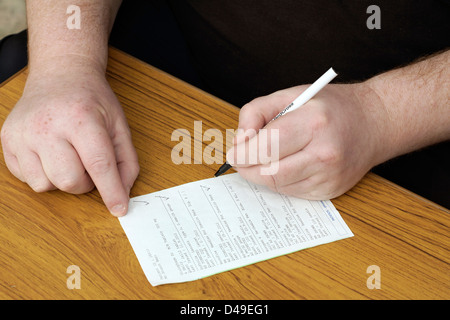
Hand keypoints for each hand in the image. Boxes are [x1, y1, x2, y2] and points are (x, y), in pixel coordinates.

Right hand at [1, 57, 138, 215]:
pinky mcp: (7, 140)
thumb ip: (126, 161)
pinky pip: (27, 179)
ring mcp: (23, 133)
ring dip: (63, 179)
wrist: (60, 75)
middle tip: (89, 164)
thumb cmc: (91, 100)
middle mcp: (48, 125)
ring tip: (69, 157)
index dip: (111, 191)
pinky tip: (50, 154)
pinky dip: (44, 174)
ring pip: (45, 185)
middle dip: (85, 183)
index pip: (98, 164)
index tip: (119, 209)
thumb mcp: (119, 125)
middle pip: (69, 181)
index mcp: (81, 118)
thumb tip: (122, 194)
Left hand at [226, 83, 387, 199]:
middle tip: (242, 157)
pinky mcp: (330, 191)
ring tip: (266, 157)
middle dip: (247, 167)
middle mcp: (325, 153)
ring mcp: (329, 176)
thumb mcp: (290, 95)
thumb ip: (256, 113)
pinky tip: (288, 164)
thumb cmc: (331, 107)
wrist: (374, 123)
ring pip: (277, 186)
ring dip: (262, 174)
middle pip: (269, 172)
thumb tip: (239, 142)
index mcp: (314, 122)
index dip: (242, 153)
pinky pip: (291, 192)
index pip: (266, 146)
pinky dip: (280, 181)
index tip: (232, 153)